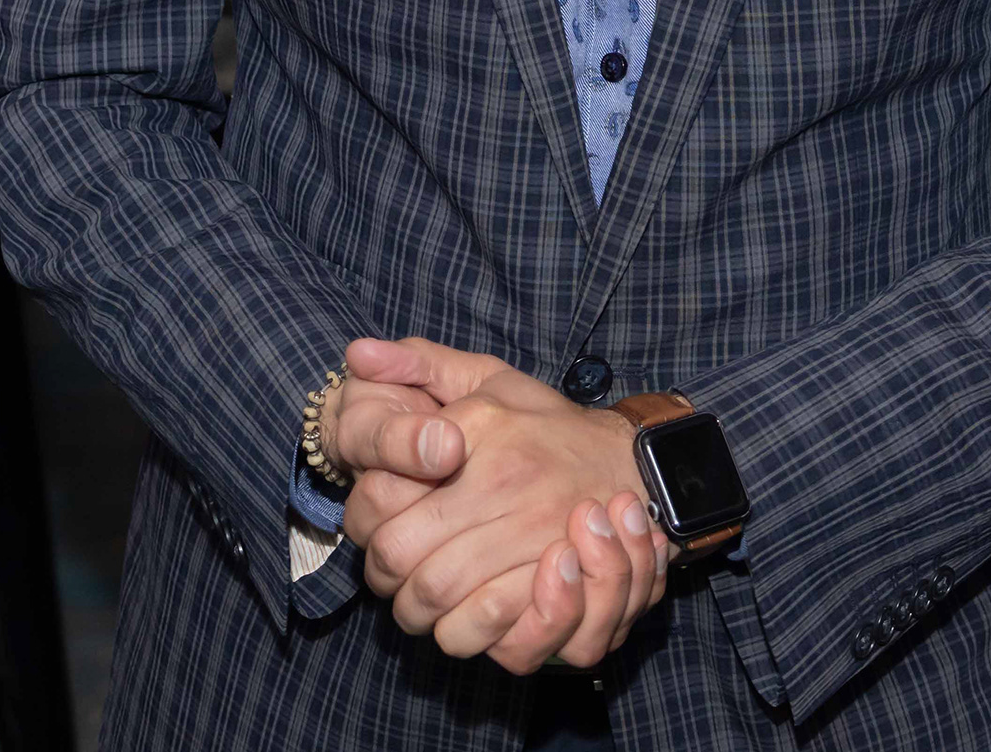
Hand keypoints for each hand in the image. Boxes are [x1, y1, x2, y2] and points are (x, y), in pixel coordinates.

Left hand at [340, 337, 670, 673]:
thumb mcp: (489, 378)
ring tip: (423, 607)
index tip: (372, 529)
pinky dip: (470, 635)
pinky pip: (494, 629)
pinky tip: (465, 622)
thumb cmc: (547, 425)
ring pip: (440, 600)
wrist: (631, 463)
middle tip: (392, 582)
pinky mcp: (561, 584)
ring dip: (420, 615)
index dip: (362, 523)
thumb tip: (358, 354)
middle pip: (402, 558)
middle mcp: (503, 486)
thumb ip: (421, 363)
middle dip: (385, 580)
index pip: (380, 496)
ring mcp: (534, 537)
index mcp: (477, 435)